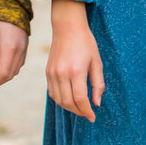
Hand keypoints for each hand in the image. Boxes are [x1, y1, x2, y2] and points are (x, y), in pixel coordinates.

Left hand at [0, 20, 29, 90]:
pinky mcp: (24, 46)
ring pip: (15, 70)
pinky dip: (9, 70)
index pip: (3, 73)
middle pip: (10, 75)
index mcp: (10, 47)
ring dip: (2, 77)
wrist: (12, 2)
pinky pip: (18, 64)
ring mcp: (24, 48)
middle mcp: (20, 50)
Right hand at [44, 0, 104, 120]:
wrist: (67, 27)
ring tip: (80, 108)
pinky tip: (69, 99)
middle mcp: (62, 73)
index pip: (80, 99)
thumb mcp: (97, 62)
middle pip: (68, 102)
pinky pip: (52, 93)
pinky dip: (61, 100)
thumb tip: (97, 103)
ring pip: (59, 100)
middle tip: (88, 114)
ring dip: (69, 108)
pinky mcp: (48, 72)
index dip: (87, 111)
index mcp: (76, 71)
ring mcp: (52, 73)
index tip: (93, 117)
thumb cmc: (86, 43)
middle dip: (79, 112)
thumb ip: (98, 84)